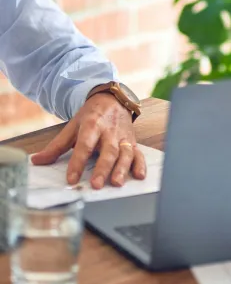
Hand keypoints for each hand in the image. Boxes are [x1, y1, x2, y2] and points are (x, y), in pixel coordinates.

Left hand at [31, 94, 145, 189]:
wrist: (113, 99)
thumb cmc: (92, 115)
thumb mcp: (73, 126)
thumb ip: (56, 146)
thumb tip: (37, 161)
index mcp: (92, 125)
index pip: (84, 145)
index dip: (77, 162)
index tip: (71, 179)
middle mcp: (109, 131)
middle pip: (108, 151)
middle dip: (102, 168)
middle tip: (95, 184)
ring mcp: (123, 137)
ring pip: (125, 153)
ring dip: (122, 168)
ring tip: (116, 183)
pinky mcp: (133, 142)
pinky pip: (138, 153)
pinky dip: (140, 164)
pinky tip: (139, 176)